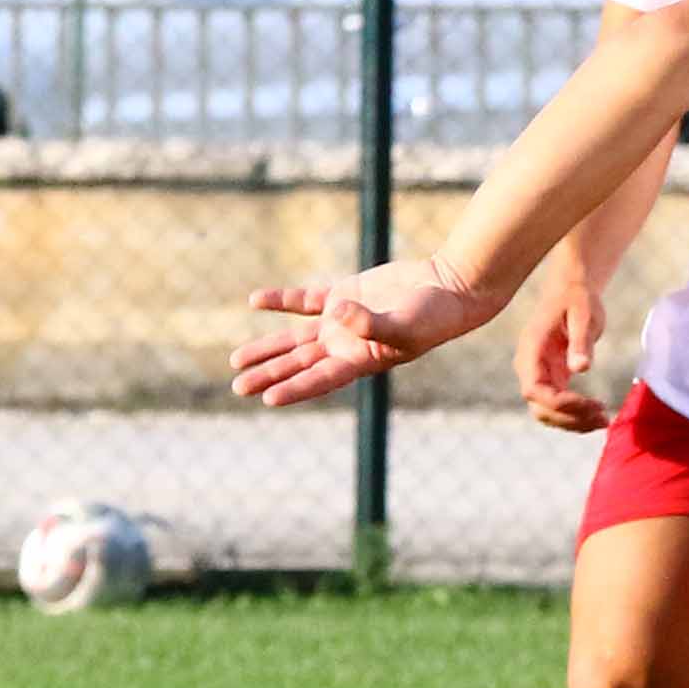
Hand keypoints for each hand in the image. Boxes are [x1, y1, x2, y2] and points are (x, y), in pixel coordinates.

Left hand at [233, 259, 503, 410]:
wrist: (451, 288)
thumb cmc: (434, 315)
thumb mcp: (404, 325)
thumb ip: (368, 323)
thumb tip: (335, 314)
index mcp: (361, 360)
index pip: (320, 379)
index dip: (294, 389)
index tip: (268, 399)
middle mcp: (347, 345)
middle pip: (299, 363)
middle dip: (268, 374)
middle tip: (238, 387)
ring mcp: (344, 321)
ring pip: (296, 338)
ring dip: (267, 347)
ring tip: (236, 360)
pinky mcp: (346, 294)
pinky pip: (306, 301)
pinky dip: (282, 301)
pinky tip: (256, 301)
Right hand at [519, 271, 616, 433]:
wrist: (572, 289)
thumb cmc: (578, 298)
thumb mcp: (583, 315)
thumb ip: (580, 341)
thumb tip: (580, 369)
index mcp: (531, 350)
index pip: (534, 390)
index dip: (559, 404)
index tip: (590, 405)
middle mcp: (529, 366)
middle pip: (539, 407)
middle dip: (569, 418)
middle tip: (603, 418)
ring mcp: (539, 373)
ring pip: (547, 411)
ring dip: (573, 422)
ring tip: (604, 421)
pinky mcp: (552, 377)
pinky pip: (558, 405)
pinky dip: (575, 415)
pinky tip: (598, 416)